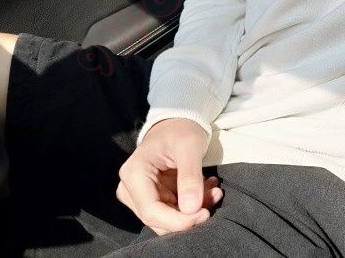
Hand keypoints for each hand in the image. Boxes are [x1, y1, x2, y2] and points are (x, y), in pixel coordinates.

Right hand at [116, 118, 222, 234]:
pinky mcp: (154, 196)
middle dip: (189, 215)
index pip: (151, 212)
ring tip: (213, 189)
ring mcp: (141, 194)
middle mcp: (130, 189)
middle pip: (158, 219)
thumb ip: (190, 177)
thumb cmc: (181, 129)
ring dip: (194, 209)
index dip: (179, 221)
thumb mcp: (189, 147)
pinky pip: (174, 211)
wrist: (178, 123)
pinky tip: (207, 187)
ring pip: (168, 218)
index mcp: (134, 174)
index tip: (205, 214)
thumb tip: (191, 209)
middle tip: (214, 196)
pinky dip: (194, 203)